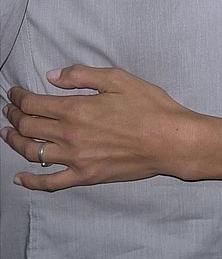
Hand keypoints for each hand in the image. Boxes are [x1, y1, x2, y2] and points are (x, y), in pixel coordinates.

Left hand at [1, 65, 199, 190]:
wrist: (169, 140)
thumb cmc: (148, 106)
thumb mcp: (117, 78)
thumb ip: (81, 75)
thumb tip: (52, 76)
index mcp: (75, 108)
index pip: (34, 103)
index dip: (19, 97)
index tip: (13, 92)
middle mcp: (69, 135)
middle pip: (29, 127)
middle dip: (14, 116)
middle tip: (9, 110)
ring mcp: (75, 159)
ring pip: (33, 152)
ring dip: (15, 142)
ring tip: (8, 134)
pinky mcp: (85, 176)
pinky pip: (51, 183)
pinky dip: (31, 181)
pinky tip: (20, 177)